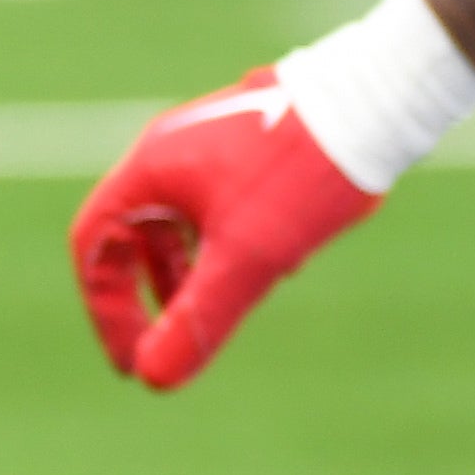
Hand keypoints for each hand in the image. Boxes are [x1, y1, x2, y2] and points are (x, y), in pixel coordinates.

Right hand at [70, 71, 384, 391]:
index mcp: (150, 170)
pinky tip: (266, 262)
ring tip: (210, 311)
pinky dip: (219, 245)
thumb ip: (199, 319)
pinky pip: (212, 203)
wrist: (380, 96)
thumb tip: (154, 378)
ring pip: (175, 221)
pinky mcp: (250, 141)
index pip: (94, 248)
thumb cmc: (304, 169)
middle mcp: (170, 149)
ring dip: (182, 274)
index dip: (106, 311)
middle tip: (163, 346)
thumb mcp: (248, 255)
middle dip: (143, 298)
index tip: (131, 360)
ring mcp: (210, 142)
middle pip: (128, 235)